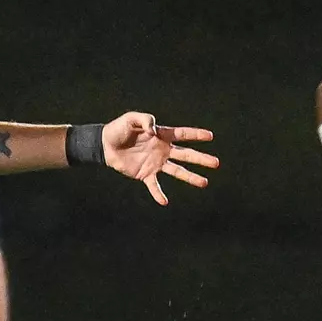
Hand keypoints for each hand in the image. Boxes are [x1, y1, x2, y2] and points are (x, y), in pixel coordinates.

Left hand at [102, 113, 218, 205]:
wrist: (105, 145)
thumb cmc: (119, 129)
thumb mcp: (132, 119)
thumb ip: (145, 120)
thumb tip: (154, 129)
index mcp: (161, 135)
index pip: (183, 135)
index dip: (196, 135)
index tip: (210, 136)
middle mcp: (163, 150)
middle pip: (186, 155)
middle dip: (201, 159)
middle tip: (216, 163)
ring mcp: (156, 163)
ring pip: (177, 171)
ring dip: (191, 177)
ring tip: (204, 183)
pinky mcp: (145, 174)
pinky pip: (154, 186)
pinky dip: (158, 194)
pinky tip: (164, 202)